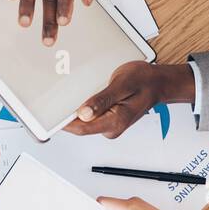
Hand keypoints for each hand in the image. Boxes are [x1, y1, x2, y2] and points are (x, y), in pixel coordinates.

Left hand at [64, 60, 194, 138]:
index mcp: (116, 121)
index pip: (82, 128)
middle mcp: (112, 127)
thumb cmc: (144, 81)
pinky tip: (83, 98)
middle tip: (55, 100)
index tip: (50, 116)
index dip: (63, 123)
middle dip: (67, 115)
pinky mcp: (108, 120)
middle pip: (81, 126)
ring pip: (85, 121)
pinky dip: (84, 109)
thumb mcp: (122, 84)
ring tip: (70, 96)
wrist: (158, 83)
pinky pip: (91, 117)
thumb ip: (102, 100)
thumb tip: (84, 113)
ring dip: (76, 111)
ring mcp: (110, 125)